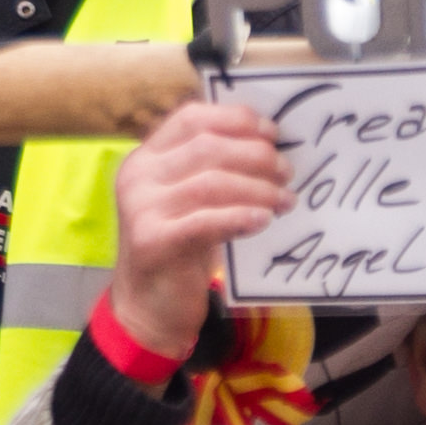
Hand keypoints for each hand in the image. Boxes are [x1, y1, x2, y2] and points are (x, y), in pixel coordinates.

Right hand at [107, 98, 294, 362]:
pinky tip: (264, 220)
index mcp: (146, 157)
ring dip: (257, 188)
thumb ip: (213, 172)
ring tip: (285, 200)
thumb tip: (269, 147)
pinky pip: (206, 220)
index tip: (272, 133)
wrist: (147, 306)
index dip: (235, 119)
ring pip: (211, 182)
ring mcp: (142, 208)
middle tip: (287, 171)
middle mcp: (138, 176)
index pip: (191, 118)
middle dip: (256, 155)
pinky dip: (241, 217)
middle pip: (207, 147)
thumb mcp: (189, 201)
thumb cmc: (179, 249)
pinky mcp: (153, 241)